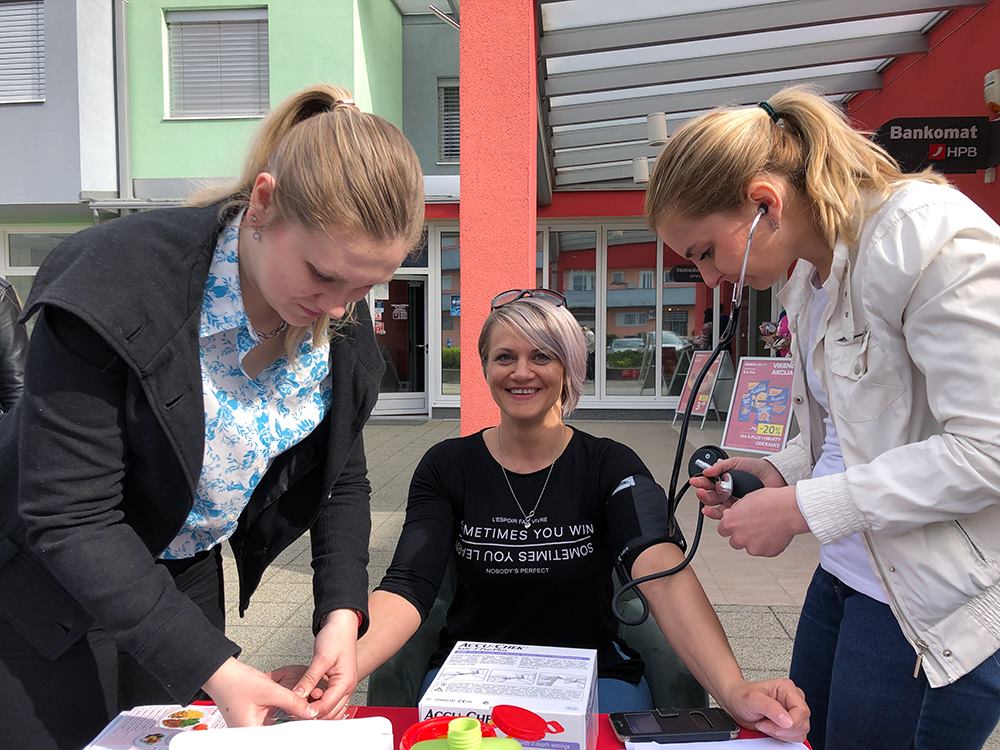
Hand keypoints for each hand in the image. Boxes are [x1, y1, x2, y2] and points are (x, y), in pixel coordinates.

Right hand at [203, 657, 318, 726]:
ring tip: (301, 709)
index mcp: (250, 731)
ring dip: (289, 719)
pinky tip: (291, 707)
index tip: (309, 724)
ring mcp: (251, 728)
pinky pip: (273, 722)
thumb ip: (293, 701)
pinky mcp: (254, 721)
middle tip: (308, 713)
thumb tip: (310, 712)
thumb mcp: (270, 690)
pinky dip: (282, 715)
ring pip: (277, 728)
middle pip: (279, 734)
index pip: (279, 738)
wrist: (221, 672)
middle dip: (293, 723)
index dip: (296, 731)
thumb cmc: (235, 681)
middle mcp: (249, 732)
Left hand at [292, 609, 359, 719]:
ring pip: (331, 711)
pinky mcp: (338, 685)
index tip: (294, 710)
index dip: (310, 711)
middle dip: (313, 715)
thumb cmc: (336, 637)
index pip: (326, 706)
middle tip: (294, 711)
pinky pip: (331, 703)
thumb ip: (309, 678)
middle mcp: (347, 688)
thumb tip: (298, 694)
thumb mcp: (321, 657)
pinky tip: (308, 702)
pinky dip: (320, 706)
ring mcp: (343, 687)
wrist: (342, 626)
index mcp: (345, 682)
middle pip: (330, 714)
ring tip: (300, 706)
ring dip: (317, 712)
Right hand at [690, 456, 785, 509]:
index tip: (696, 481)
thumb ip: (722, 466)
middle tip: (701, 490)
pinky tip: (711, 510)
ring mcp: (735, 502)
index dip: (702, 482)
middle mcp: (729, 491)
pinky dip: (716, 513)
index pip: (710, 483)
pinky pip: (726, 514)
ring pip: (716, 505)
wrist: (776, 477)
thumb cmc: (760, 470)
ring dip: (707, 503)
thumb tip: (707, 470)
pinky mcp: (741, 511)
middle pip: (711, 495)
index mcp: (727, 480)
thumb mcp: (737, 463)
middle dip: (703, 493)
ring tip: (704, 500)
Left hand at [708, 485, 808, 556]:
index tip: (736, 525)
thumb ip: (735, 511)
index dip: (731, 527)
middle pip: (734, 542)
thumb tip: (730, 515)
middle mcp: (739, 538)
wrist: (789, 510)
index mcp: (730, 524)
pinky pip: (764, 550)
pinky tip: (773, 533)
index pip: (722, 530)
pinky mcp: (766, 553)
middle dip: (741, 536)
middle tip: (753, 527)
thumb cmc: (770, 502)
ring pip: (749, 547)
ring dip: (754, 541)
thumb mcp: (745, 500)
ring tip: (766, 528)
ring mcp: (753, 547)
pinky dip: (767, 544)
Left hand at [720, 678, 809, 743]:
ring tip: (766, 725)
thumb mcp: (752, 699)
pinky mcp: (790, 723)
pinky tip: (770, 730)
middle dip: (783, 730)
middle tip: (764, 724)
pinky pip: (794, 737)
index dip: (789, 723)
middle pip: (803, 724)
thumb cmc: (741, 695)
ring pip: (800, 732)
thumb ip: (770, 708)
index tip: (769, 723)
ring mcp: (792, 712)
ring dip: (782, 734)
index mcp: (787, 689)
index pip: (802, 711)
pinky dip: (782, 738)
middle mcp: (793, 700)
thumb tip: (788, 721)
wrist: (734, 701)